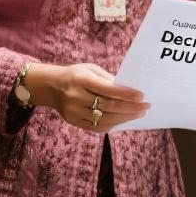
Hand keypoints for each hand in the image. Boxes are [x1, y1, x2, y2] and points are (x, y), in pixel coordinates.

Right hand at [24, 62, 149, 132]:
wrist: (50, 86)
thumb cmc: (75, 75)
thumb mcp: (90, 69)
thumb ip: (107, 79)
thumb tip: (128, 91)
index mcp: (81, 79)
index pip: (108, 89)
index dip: (126, 94)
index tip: (141, 96)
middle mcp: (76, 96)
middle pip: (108, 106)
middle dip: (130, 108)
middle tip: (145, 107)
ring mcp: (74, 111)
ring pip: (104, 119)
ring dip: (124, 118)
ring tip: (138, 114)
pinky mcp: (73, 121)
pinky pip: (96, 127)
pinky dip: (112, 125)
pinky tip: (123, 120)